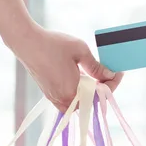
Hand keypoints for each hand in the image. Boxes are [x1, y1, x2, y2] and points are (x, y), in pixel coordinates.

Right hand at [8, 22, 122, 111]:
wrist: (26, 43)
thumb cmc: (53, 45)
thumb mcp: (80, 51)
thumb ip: (96, 66)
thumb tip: (110, 75)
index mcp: (72, 93)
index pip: (100, 96)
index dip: (112, 84)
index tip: (119, 72)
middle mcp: (64, 101)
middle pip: (91, 101)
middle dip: (102, 88)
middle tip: (109, 72)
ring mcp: (55, 99)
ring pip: (81, 102)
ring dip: (91, 90)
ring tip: (97, 74)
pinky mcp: (50, 95)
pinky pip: (70, 99)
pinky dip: (80, 90)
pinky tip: (82, 77)